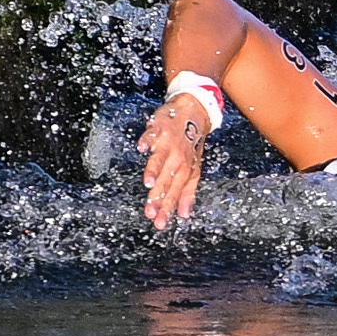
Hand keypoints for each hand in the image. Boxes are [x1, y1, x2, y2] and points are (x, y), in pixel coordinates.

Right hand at [137, 94, 211, 229]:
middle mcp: (178, 157)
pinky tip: (142, 147)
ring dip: (154, 170)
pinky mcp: (159, 128)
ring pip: (160, 159)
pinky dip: (147, 140)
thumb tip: (184, 215)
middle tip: (149, 213)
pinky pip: (151, 134)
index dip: (167, 208)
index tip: (159, 223)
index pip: (176, 193)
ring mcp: (168, 142)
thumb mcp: (194, 168)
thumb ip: (188, 192)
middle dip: (158, 197)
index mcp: (186, 169)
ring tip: (148, 183)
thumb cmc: (192, 142)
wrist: (194, 111)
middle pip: (167, 180)